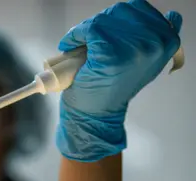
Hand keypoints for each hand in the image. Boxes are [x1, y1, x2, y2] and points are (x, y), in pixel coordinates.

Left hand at [56, 0, 181, 160]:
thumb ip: (156, 39)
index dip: (117, 18)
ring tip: (81, 45)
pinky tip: (69, 47)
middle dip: (100, 23)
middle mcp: (155, 42)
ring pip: (103, 20)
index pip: (139, 8)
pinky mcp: (110, 53)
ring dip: (86, 30)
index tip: (105, 32)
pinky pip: (88, 30)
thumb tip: (168, 17)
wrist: (97, 115)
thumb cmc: (115, 87)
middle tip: (89, 40)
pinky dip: (74, 36)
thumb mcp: (146, 61)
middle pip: (120, 11)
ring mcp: (133, 48)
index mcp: (168, 40)